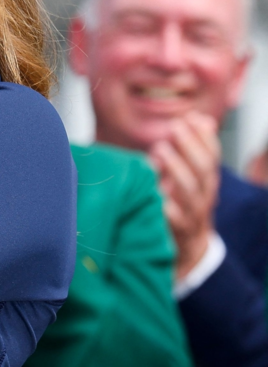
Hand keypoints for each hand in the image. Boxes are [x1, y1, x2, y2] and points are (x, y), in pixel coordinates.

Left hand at [149, 111, 220, 279]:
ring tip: (159, 150)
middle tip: (174, 127)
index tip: (190, 117)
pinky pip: (176, 221)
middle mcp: (204, 197)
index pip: (212, 156)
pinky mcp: (178, 233)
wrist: (188, 252)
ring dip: (176, 169)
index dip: (204, 137)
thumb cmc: (184, 206)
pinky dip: (168, 208)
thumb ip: (193, 149)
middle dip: (191, 146)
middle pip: (204, 170)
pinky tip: (158, 195)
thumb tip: (201, 119)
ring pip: (191, 191)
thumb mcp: (190, 177)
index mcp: (207, 183)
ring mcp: (193, 216)